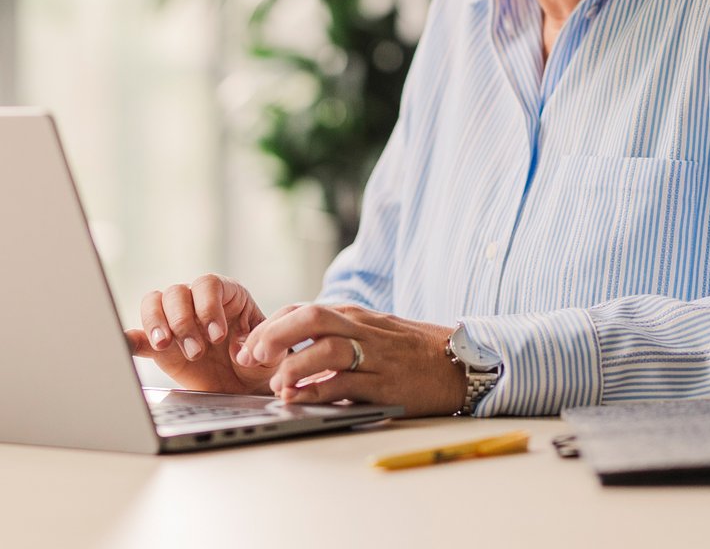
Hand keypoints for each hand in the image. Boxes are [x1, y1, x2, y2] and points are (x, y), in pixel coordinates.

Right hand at [124, 274, 273, 395]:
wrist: (244, 388)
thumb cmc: (258, 362)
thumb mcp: (269, 353)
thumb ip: (260, 346)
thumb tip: (240, 349)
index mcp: (227, 294)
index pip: (209, 285)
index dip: (209, 307)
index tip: (217, 335)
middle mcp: (197, 301)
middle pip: (177, 292)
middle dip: (184, 321)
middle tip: (197, 351)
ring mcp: (175, 321)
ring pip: (155, 303)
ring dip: (157, 323)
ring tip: (166, 345)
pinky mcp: (159, 345)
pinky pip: (139, 335)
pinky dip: (131, 338)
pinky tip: (126, 343)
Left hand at [236, 302, 468, 417]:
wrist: (460, 363)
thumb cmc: (410, 350)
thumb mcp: (372, 332)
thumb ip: (337, 335)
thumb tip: (292, 349)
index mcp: (355, 314)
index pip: (303, 309)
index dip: (271, 326)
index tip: (249, 346)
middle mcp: (363, 328)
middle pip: (311, 318)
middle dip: (275, 335)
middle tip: (251, 357)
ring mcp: (376, 356)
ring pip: (328, 349)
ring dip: (295, 365)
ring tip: (275, 385)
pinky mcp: (387, 385)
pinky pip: (349, 385)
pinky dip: (320, 392)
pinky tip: (302, 400)